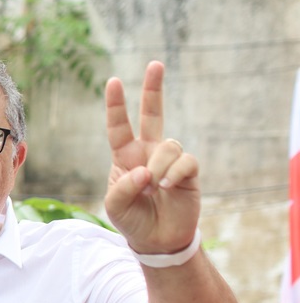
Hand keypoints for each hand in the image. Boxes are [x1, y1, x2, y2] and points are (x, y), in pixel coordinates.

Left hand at [103, 61, 200, 254]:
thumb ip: (122, 187)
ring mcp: (169, 160)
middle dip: (153, 89)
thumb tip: (144, 171)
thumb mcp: (114, 206)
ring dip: (160, 166)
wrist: (156, 239)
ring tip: (154, 188)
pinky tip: (167, 187)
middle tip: (155, 64)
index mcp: (125, 156)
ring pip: (169, 145)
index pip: (119, 127)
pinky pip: (185, 161)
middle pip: (152, 114)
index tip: (113, 81)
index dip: (116, 105)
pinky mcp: (188, 172)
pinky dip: (174, 174)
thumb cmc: (131, 219)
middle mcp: (148, 152)